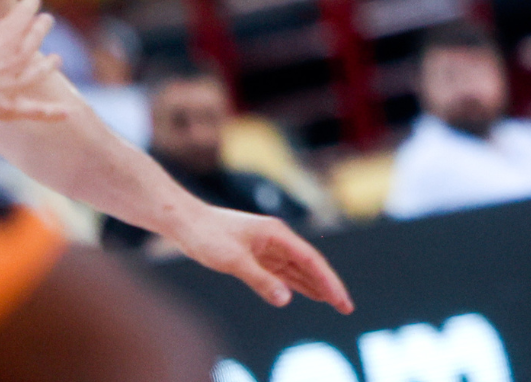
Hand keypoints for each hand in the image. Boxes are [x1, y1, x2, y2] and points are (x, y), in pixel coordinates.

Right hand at [0, 0, 69, 124]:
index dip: (30, 5)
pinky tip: (68, 112)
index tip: (34, 0)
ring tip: (57, 59)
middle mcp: (14, 58)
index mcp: (3, 37)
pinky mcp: (8, 106)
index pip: (24, 14)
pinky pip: (34, 111)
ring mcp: (14, 83)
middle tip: (46, 21)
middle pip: (35, 38)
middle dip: (42, 27)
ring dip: (50, 63)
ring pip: (41, 71)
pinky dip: (52, 112)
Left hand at [173, 205, 352, 313]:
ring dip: (315, 285)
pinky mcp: (256, 254)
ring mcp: (266, 247)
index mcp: (277, 234)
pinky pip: (282, 271)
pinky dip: (296, 283)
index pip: (310, 260)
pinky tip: (307, 292)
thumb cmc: (206, 236)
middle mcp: (276, 239)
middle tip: (346, 307)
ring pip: (297, 269)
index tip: (341, 300)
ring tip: (334, 302)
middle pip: (309, 264)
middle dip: (328, 285)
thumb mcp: (233, 261)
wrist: (184, 221)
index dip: (328, 281)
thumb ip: (260, 280)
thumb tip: (286, 299)